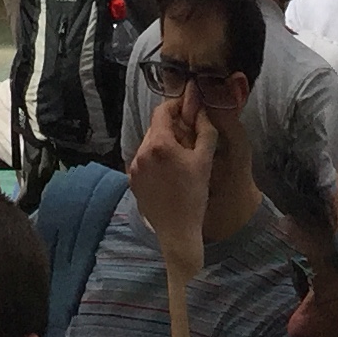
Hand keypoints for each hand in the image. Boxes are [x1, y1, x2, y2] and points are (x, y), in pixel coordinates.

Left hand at [127, 90, 215, 249]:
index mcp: (159, 145)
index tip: (188, 110)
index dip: (175, 106)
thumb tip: (201, 110)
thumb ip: (205, 129)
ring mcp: (134, 168)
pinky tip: (169, 171)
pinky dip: (155, 158)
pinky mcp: (132, 180)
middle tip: (189, 136)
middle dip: (171, 126)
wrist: (177, 230)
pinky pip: (143, 159)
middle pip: (156, 127)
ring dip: (163, 142)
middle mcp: (142, 153)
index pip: (162, 111)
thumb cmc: (194, 195)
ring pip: (149, 143)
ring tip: (180, 157)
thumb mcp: (205, 159)